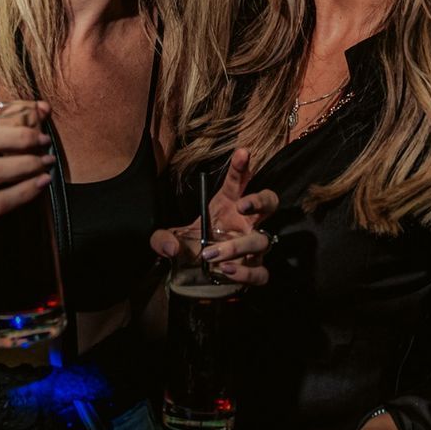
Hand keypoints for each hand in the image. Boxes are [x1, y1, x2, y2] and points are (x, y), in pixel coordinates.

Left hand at [149, 149, 279, 286]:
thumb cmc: (188, 248)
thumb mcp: (168, 239)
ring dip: (237, 246)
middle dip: (260, 200)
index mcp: (227, 205)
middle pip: (269, 203)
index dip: (242, 167)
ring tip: (210, 254)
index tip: (243, 152)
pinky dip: (245, 272)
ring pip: (261, 241)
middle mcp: (244, 223)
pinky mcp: (253, 269)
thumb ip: (162, 239)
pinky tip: (226, 270)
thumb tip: (171, 248)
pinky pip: (260, 272)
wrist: (193, 277)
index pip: (238, 181)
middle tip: (242, 204)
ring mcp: (251, 247)